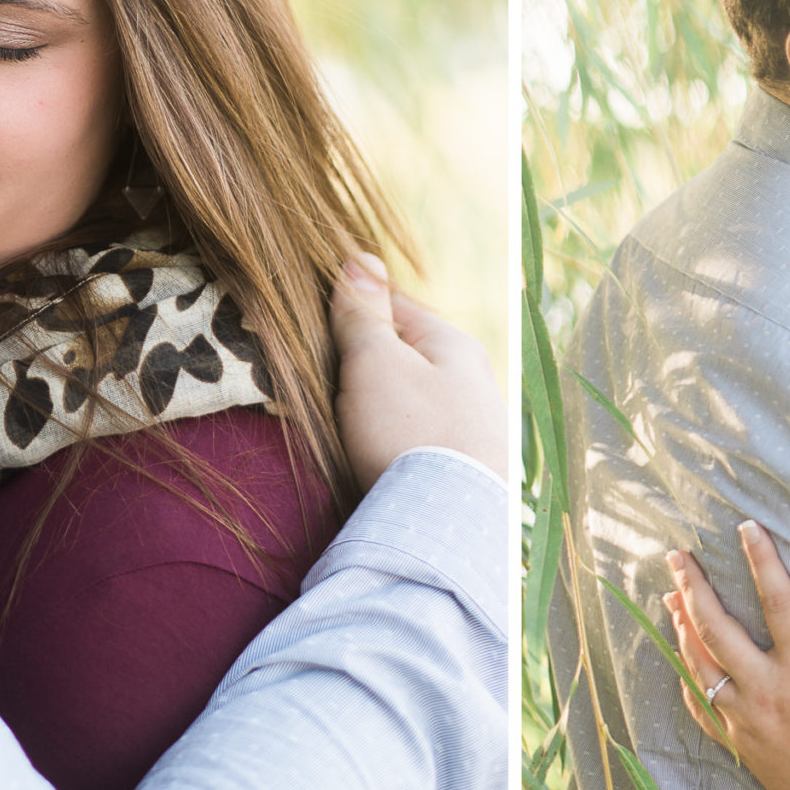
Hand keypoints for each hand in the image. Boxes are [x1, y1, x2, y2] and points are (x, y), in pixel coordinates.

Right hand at [330, 253, 505, 484]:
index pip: (393, 307)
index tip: (313, 329)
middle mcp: (475, 381)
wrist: (449, 529)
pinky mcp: (468, 471)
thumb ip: (364, 315)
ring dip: (380, 410)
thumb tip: (363, 260)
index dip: (349, 313)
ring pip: (413, 401)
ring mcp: (476, 428)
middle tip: (327, 387)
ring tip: (350, 429)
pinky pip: (421, 441)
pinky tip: (378, 460)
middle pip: (405, 357)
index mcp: (455, 345)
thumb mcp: (374, 363)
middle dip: (365, 367)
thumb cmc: (409, 435)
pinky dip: (396, 443)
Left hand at [663, 522, 789, 789]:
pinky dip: (686, 675)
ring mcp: (746, 719)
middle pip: (716, 628)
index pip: (777, 601)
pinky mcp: (738, 743)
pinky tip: (681, 656)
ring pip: (699, 663)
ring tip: (670, 596)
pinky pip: (699, 705)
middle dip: (692, 587)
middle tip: (676, 557)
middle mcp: (768, 691)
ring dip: (680, 625)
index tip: (745, 528)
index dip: (761, 560)